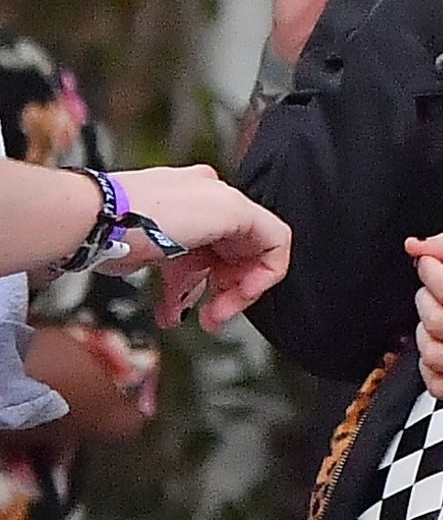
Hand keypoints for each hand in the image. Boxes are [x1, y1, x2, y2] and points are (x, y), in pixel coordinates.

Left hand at [109, 166, 291, 331]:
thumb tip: (271, 253)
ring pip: (211, 273)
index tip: (245, 296)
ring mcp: (182, 231)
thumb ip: (262, 229)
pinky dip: (181, 299)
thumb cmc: (151, 215)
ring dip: (208, 299)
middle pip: (241, 260)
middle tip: (221, 313)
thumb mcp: (226, 211)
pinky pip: (182, 277)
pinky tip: (171, 314)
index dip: (264, 273)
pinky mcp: (158, 247)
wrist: (93, 223)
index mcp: (228, 199)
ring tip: (201, 320)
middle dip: (235, 291)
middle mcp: (208, 212)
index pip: (270, 240)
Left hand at [405, 230, 442, 403]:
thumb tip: (418, 247)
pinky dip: (430, 367)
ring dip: (425, 332)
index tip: (430, 265)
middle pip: (438, 321)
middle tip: (435, 292)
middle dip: (425, 299)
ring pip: (433, 355)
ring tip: (439, 321)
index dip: (429, 271)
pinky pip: (440, 386)